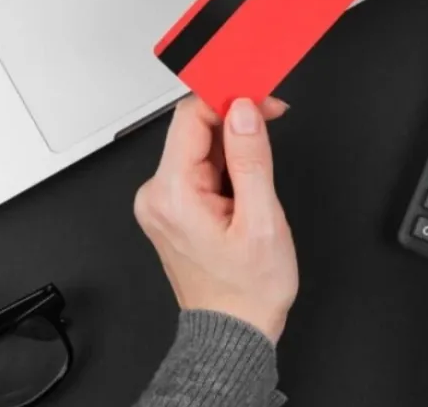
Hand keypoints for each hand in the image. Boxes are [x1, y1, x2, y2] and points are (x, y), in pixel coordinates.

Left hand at [135, 96, 297, 343]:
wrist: (234, 331)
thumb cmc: (247, 290)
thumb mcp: (262, 219)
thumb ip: (250, 158)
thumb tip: (243, 111)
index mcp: (173, 194)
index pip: (190, 116)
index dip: (228, 97)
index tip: (259, 95)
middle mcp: (157, 195)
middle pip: (194, 129)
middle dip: (235, 122)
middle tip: (271, 123)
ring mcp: (162, 202)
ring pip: (198, 147)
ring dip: (232, 148)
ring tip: (257, 182)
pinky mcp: (172, 208)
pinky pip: (198, 168)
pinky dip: (224, 166)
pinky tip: (243, 190)